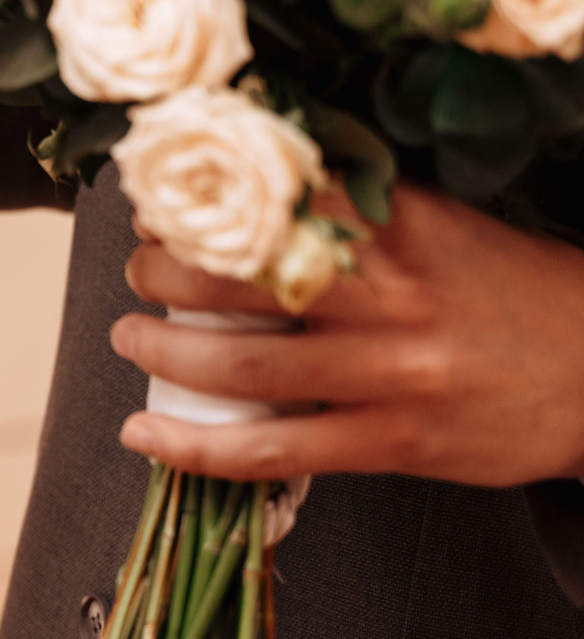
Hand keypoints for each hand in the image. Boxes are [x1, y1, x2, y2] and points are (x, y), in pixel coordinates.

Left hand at [111, 184, 583, 486]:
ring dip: (162, 348)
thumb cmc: (509, 291)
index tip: (157, 196)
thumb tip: (248, 186)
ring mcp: (391, 376)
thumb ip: (355, 208)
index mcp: (402, 228)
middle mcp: (392, 298)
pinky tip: (143, 432)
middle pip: (240, 280)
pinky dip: (194, 447)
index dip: (200, 198)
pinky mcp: (394, 444)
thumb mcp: (442, 224)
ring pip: (243, 367)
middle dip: (163, 269)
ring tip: (129, 332)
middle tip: (139, 263)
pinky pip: (272, 452)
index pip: (277, 199)